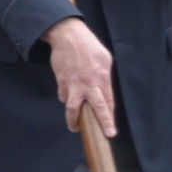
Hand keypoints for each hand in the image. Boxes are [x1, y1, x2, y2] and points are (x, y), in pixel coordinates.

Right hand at [43, 17, 115, 135]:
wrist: (67, 36)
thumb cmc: (88, 45)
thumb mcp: (105, 59)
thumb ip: (105, 77)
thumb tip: (104, 89)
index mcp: (102, 78)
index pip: (108, 103)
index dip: (109, 118)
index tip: (111, 131)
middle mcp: (88, 84)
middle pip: (95, 108)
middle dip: (101, 123)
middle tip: (104, 136)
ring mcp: (73, 84)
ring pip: (72, 107)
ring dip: (73, 119)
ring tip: (74, 126)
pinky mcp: (61, 81)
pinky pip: (63, 95)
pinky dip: (66, 98)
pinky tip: (68, 96)